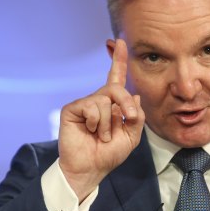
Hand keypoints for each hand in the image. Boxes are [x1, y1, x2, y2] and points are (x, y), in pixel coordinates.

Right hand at [58, 39, 144, 201]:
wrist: (90, 169)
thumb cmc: (108, 154)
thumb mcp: (131, 137)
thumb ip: (136, 116)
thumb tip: (133, 96)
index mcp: (112, 105)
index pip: (116, 78)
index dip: (118, 60)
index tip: (120, 42)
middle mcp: (98, 101)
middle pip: (116, 89)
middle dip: (126, 104)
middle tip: (128, 120)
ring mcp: (84, 104)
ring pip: (105, 101)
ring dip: (108, 124)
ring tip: (100, 136)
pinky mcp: (72, 109)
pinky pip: (92, 107)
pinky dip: (95, 123)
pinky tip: (89, 131)